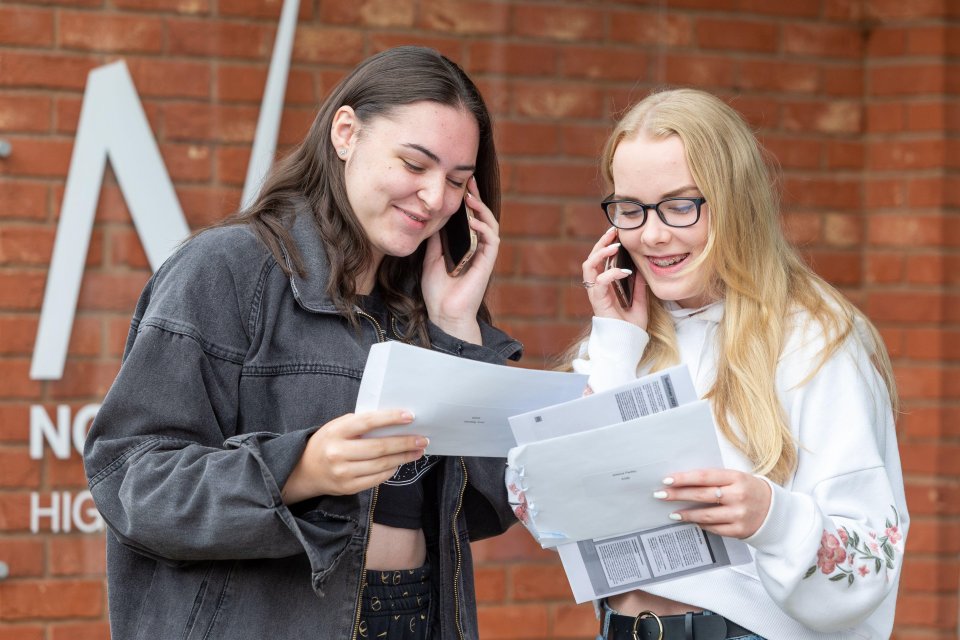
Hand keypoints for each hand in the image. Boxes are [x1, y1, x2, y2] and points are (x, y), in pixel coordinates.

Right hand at [282, 410, 426, 503]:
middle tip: (423, 439)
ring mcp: (343, 472)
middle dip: (404, 443)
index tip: (410, 416)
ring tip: (417, 450)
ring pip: (381, 465)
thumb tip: (392, 421)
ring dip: (403, 457)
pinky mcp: (348, 487)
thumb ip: (359, 423)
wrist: (304, 471)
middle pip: (379, 447)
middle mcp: (338, 453)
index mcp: (335, 432)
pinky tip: (399, 462)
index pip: (367, 422)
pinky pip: (377, 478)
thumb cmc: (327, 443)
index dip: (390, 418)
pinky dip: (391, 470)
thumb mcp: (336, 427)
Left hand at [421, 176, 497, 342]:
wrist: (443, 314)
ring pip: (490, 225)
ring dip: (482, 210)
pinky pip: (491, 241)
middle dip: (477, 198)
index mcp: (465, 247)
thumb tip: (432, 219)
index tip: (460, 185)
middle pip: (482, 217)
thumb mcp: (430, 258)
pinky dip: (483, 228)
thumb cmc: (438, 292)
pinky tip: (473, 220)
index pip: (469, 219)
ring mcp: (483, 256)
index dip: (467, 202)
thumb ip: (435, 240)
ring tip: (471, 197)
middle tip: (470, 181)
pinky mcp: (487, 264)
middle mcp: (477, 249)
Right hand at [582, 227, 647, 329]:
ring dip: (600, 253)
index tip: (617, 233)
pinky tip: (624, 271)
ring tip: (615, 246)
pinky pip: (600, 283)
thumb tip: (642, 269)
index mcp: (605, 286)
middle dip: (601, 243)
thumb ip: (639, 285)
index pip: (601, 260)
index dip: (606, 245)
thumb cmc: (630, 326)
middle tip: (613, 231)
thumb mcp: (640, 301)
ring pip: (589, 266)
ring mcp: (596, 294)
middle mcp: (597, 287)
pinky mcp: (598, 302)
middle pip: (592, 258)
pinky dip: (611, 274)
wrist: (627, 344)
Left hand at [653, 468, 771, 538]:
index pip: (704, 477)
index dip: (683, 478)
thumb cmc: (750, 490)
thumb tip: (684, 482)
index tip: (666, 480)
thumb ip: (714, 480)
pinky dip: (701, 524)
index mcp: (736, 478)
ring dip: (686, 514)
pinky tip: (691, 522)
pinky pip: (714, 528)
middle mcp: (738, 495)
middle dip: (678, 495)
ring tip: (672, 512)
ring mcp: (739, 514)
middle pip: (701, 495)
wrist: (776, 512)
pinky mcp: (739, 530)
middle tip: (660, 494)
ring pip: (706, 514)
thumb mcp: (737, 478)